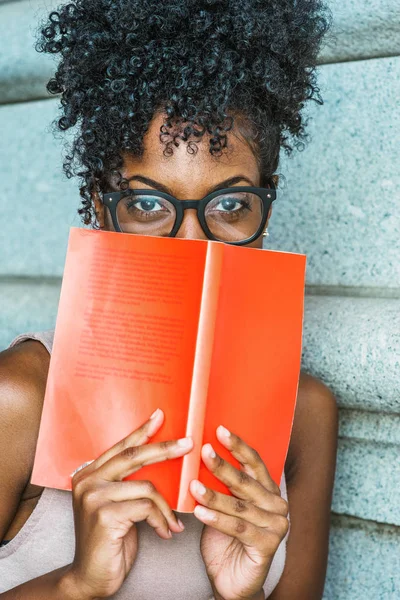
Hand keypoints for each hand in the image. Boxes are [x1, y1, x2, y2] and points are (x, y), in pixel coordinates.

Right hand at [64, 408, 192, 598]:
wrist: (90, 579)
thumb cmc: (110, 541)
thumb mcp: (118, 505)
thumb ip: (128, 483)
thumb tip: (160, 461)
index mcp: (89, 474)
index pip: (121, 447)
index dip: (142, 431)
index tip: (160, 416)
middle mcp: (87, 481)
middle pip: (134, 457)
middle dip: (165, 449)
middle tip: (189, 444)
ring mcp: (94, 497)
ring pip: (146, 486)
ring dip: (166, 507)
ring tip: (172, 522)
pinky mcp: (104, 515)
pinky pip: (147, 507)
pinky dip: (162, 519)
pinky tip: (164, 532)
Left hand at [190, 426, 288, 599]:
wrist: (231, 582)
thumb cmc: (225, 539)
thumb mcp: (223, 506)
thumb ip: (220, 484)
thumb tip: (200, 454)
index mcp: (268, 490)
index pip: (254, 463)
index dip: (237, 446)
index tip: (219, 430)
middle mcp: (277, 505)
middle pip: (245, 481)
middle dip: (221, 465)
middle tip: (202, 451)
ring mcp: (276, 525)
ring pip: (239, 505)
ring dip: (214, 494)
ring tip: (193, 485)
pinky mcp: (268, 545)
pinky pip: (238, 527)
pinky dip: (217, 519)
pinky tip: (199, 512)